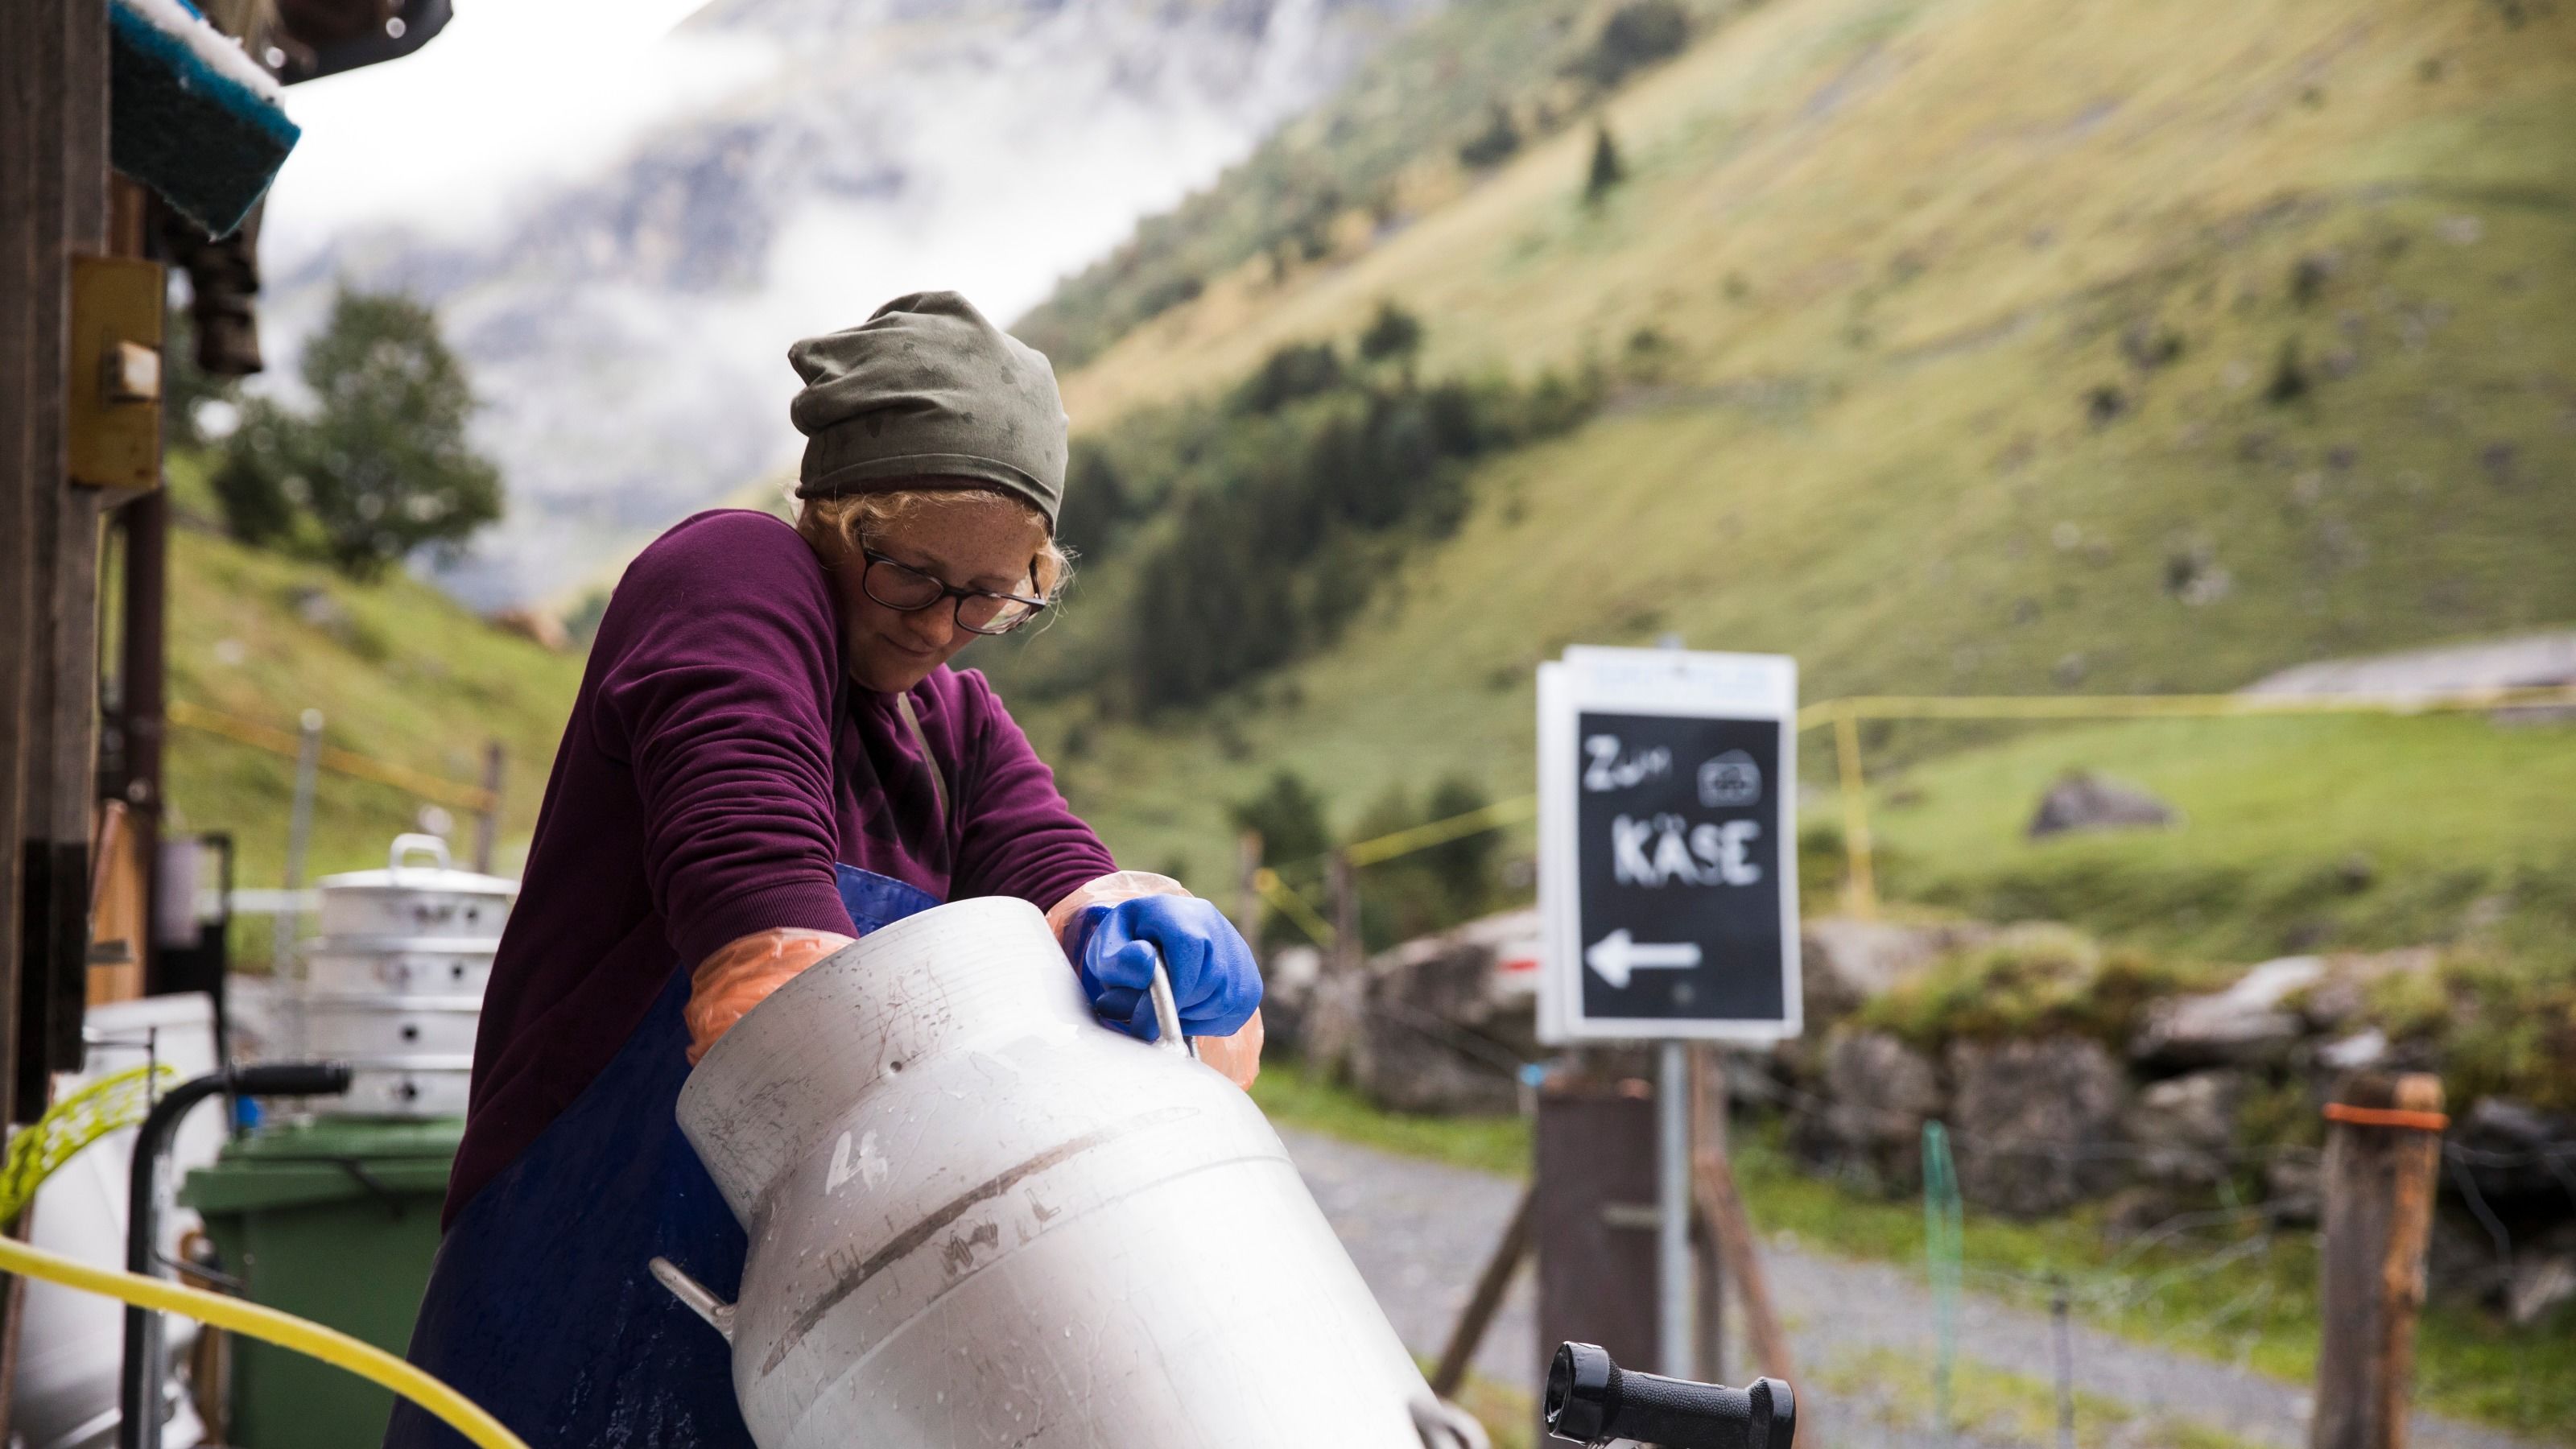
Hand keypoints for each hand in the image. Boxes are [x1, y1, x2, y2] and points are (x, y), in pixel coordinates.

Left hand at [1069, 894, 1261, 1042]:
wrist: (1146, 945)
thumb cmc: (1123, 950)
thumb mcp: (1103, 953)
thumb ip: (1116, 962)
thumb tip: (1146, 965)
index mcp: (1175, 911)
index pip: (1191, 945)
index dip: (1176, 987)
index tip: (1150, 1017)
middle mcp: (1212, 922)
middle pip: (1212, 976)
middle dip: (1180, 1007)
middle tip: (1150, 1017)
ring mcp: (1235, 948)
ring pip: (1228, 997)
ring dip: (1194, 1017)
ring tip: (1167, 1012)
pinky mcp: (1248, 974)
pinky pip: (1239, 1009)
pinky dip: (1212, 1022)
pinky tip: (1188, 1014)